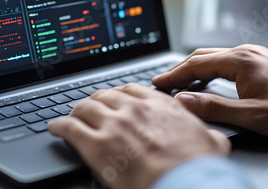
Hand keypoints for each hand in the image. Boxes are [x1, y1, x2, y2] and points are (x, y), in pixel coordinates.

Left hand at [48, 83, 229, 188]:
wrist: (184, 184)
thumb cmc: (198, 167)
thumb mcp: (212, 141)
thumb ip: (205, 131)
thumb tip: (212, 135)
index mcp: (159, 105)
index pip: (130, 89)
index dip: (117, 93)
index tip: (114, 99)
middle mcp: (133, 109)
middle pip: (103, 96)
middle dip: (95, 101)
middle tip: (90, 108)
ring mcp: (113, 125)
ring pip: (84, 107)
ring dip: (76, 111)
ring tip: (71, 116)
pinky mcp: (96, 145)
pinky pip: (69, 128)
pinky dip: (58, 126)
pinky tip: (55, 127)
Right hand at [152, 44, 267, 138]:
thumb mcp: (250, 115)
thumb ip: (214, 107)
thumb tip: (183, 101)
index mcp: (240, 60)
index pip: (196, 63)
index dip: (174, 74)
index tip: (158, 82)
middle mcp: (245, 51)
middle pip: (202, 56)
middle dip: (180, 69)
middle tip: (163, 82)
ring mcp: (253, 54)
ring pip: (214, 57)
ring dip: (194, 69)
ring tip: (179, 82)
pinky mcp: (259, 60)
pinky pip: (226, 60)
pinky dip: (209, 69)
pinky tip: (205, 80)